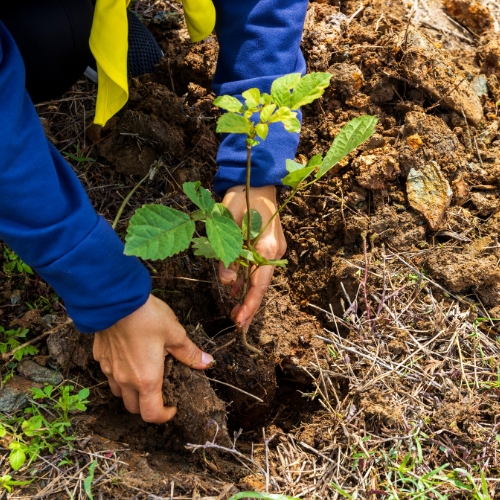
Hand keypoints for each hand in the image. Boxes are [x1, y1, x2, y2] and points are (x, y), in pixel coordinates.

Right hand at [93, 294, 212, 423]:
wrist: (115, 300)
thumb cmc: (147, 317)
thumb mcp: (175, 333)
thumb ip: (189, 352)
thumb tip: (207, 362)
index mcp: (146, 379)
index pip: (151, 414)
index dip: (163, 416)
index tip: (173, 407)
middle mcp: (125, 380)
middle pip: (133, 407)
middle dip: (147, 406)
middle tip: (161, 392)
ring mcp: (109, 369)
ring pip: (119, 392)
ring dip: (131, 392)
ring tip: (144, 375)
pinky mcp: (100, 356)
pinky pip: (109, 373)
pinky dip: (119, 373)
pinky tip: (129, 357)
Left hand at [219, 185, 286, 329]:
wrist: (257, 180)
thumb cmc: (242, 196)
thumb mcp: (227, 221)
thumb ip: (227, 252)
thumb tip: (228, 281)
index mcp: (267, 246)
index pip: (259, 283)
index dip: (249, 304)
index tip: (240, 322)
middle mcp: (274, 251)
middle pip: (262, 285)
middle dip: (250, 306)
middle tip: (237, 325)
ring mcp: (274, 249)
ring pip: (259, 278)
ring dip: (247, 295)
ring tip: (236, 313)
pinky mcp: (268, 246)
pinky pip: (258, 268)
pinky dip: (248, 281)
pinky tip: (237, 290)